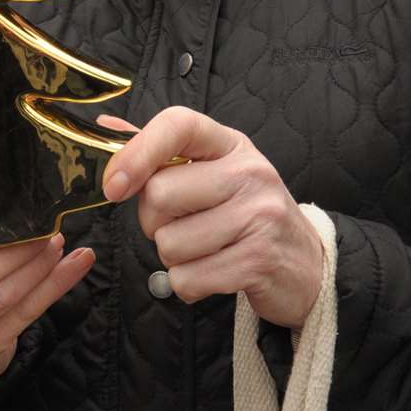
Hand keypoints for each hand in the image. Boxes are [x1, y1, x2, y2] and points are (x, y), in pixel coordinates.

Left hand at [99, 107, 323, 328]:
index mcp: (230, 144)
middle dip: (154, 222)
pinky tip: (215, 273)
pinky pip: (187, 279)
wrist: (306, 265)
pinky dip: (188, 285)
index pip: (177, 124)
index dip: (136, 152)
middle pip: (159, 195)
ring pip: (168, 244)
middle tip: (183, 226)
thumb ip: (159, 152)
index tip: (113, 186)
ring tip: (206, 250)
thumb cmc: (243, 214)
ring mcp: (259, 217)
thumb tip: (105, 128)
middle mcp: (249, 173)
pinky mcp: (259, 262)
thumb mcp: (212, 171)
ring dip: (173, 258)